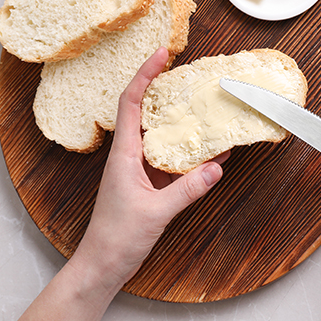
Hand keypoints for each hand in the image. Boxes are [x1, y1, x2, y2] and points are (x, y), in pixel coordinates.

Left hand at [69, 47, 228, 290]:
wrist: (103, 265)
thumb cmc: (118, 238)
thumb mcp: (156, 212)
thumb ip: (187, 189)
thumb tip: (216, 167)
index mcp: (123, 155)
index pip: (130, 104)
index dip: (144, 75)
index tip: (161, 54)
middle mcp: (130, 156)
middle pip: (146, 112)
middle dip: (166, 90)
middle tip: (190, 73)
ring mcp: (139, 170)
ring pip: (162, 136)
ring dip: (182, 122)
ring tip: (206, 106)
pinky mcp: (150, 184)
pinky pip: (172, 160)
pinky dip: (191, 154)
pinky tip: (214, 153)